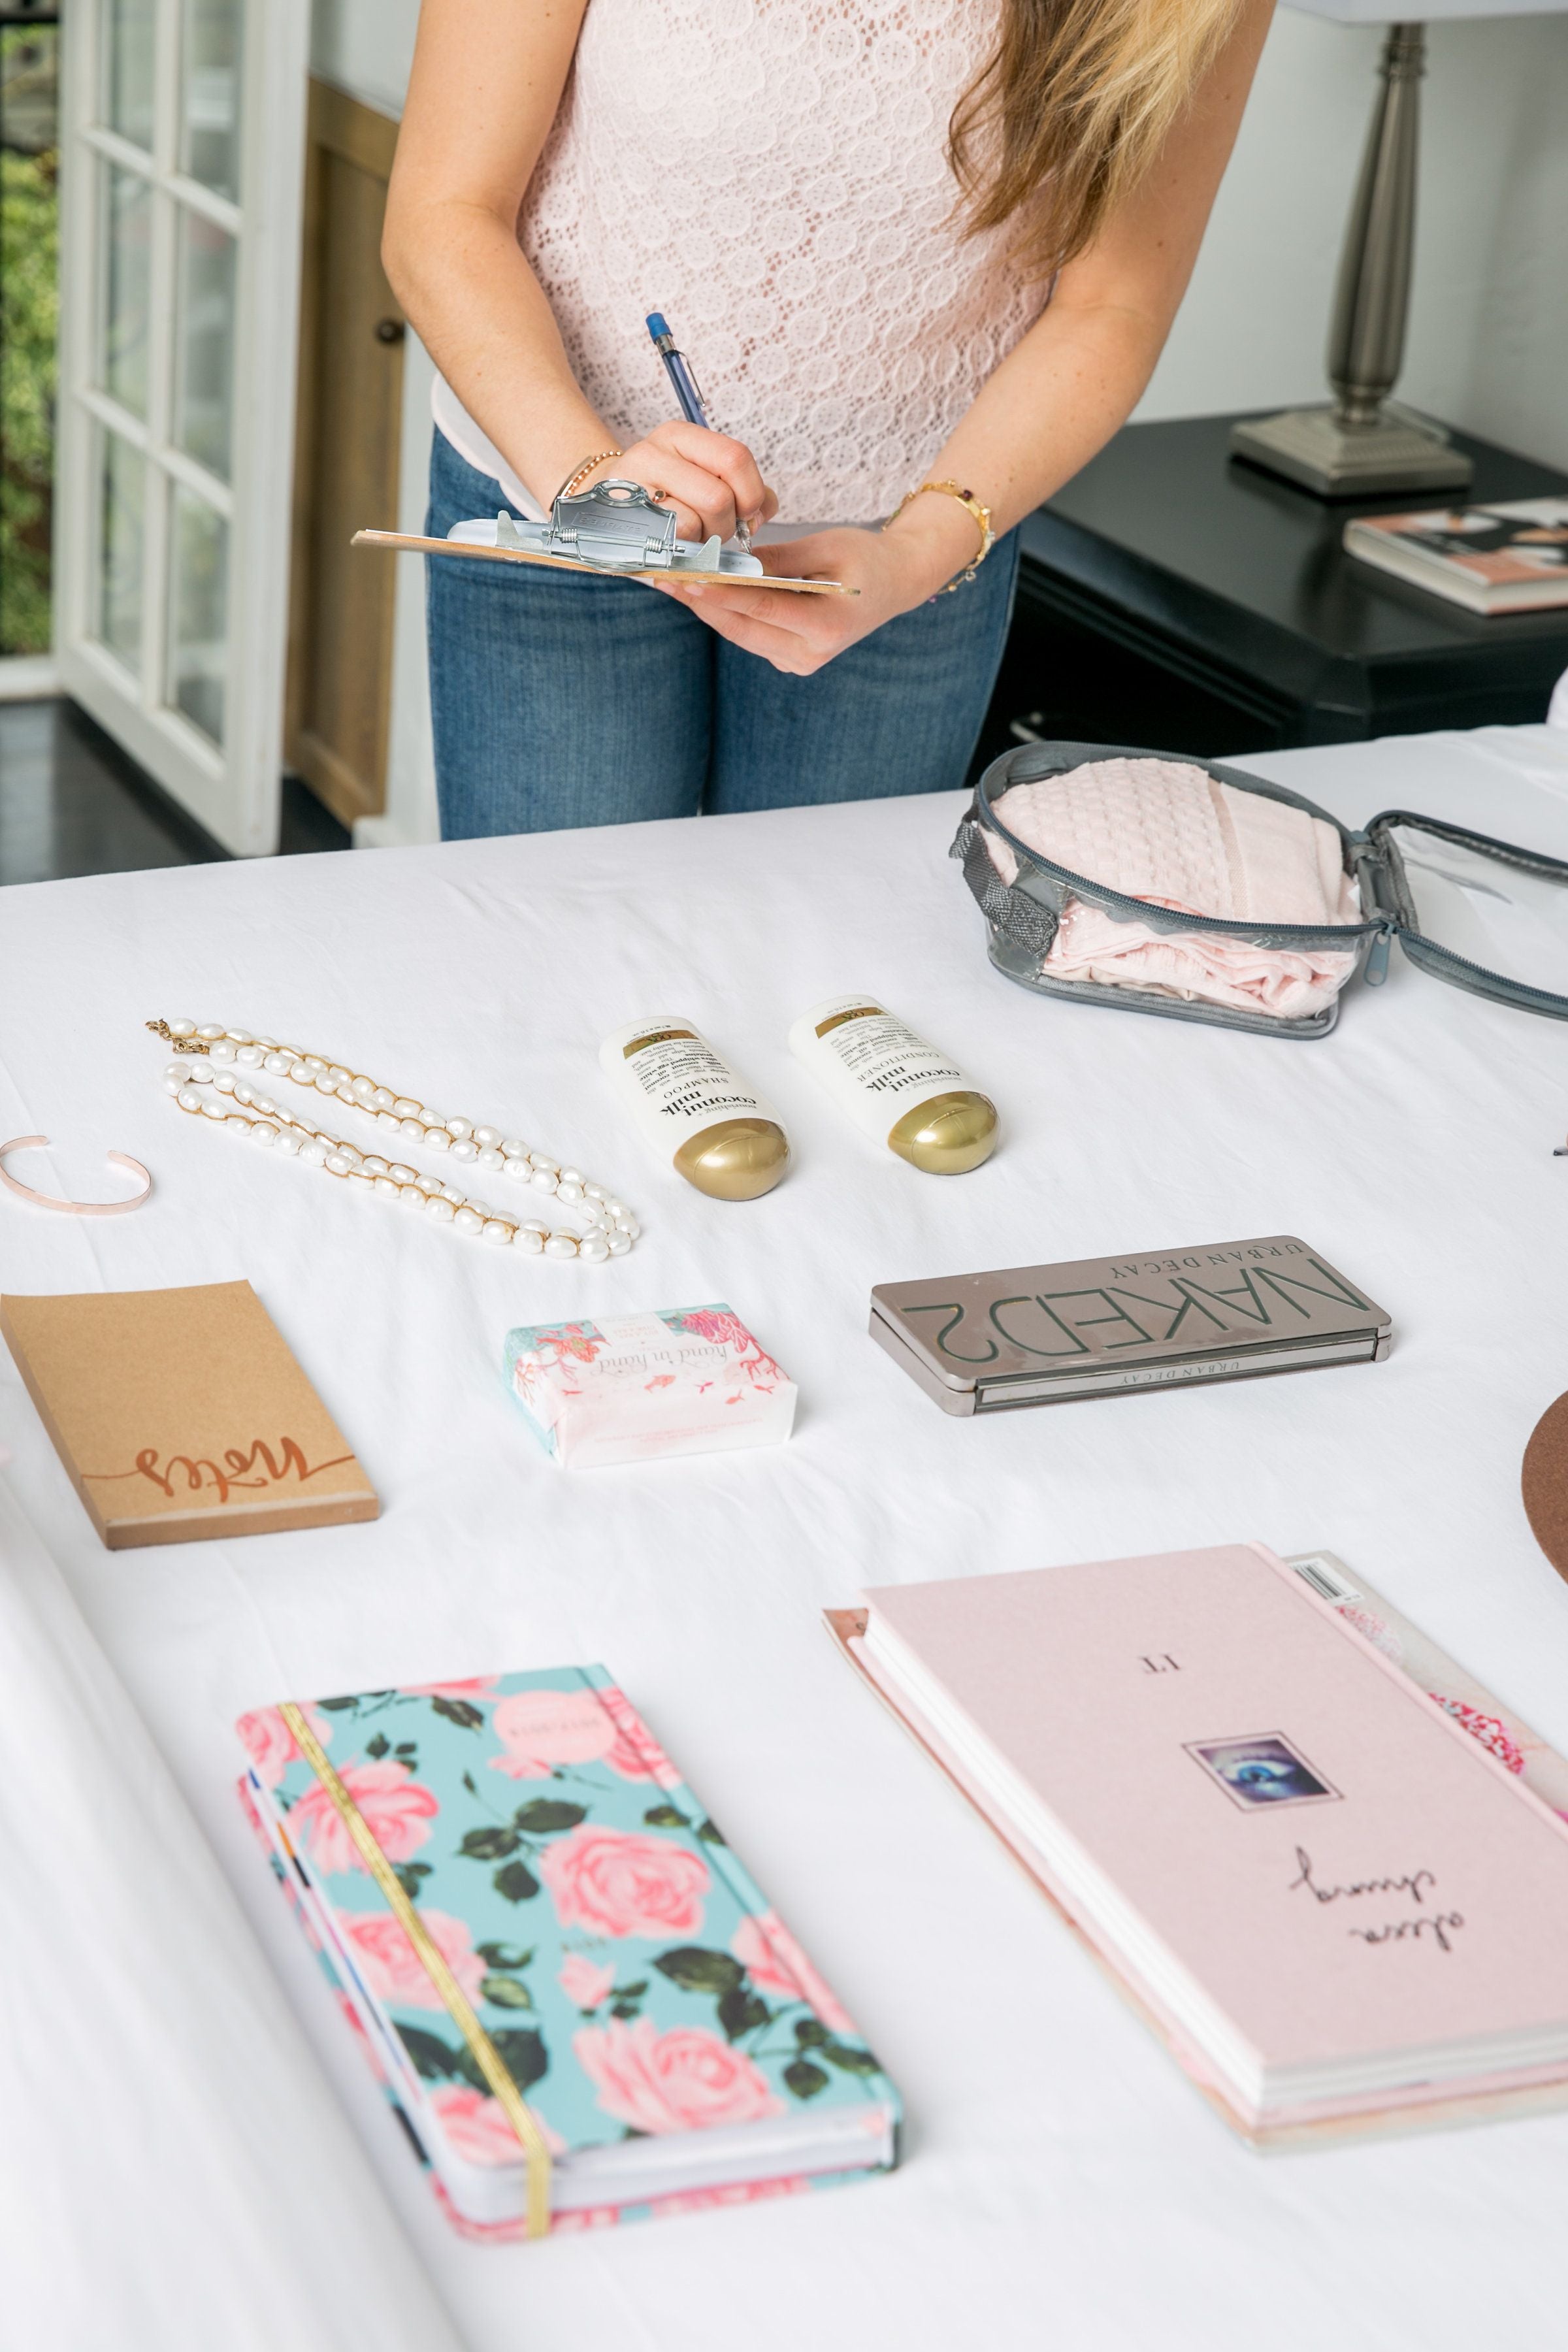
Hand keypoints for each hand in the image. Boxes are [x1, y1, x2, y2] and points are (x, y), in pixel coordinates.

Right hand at [585, 419, 776, 544]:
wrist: (605, 506)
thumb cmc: (667, 497)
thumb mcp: (705, 478)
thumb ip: (746, 490)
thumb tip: (764, 509)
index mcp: (682, 436)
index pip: (735, 458)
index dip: (752, 493)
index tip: (747, 512)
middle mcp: (656, 451)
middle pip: (719, 497)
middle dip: (726, 526)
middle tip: (714, 529)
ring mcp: (634, 484)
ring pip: (694, 522)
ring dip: (701, 540)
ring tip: (691, 535)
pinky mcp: (623, 517)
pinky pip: (668, 541)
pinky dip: (681, 550)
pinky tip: (674, 543)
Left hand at [648, 496, 986, 673]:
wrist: (896, 583)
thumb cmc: (866, 557)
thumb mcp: (827, 546)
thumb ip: (778, 558)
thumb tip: (729, 561)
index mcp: (828, 626)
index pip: (763, 608)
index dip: (722, 594)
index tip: (687, 577)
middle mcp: (811, 653)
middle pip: (743, 627)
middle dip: (701, 602)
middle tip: (663, 577)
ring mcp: (799, 662)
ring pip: (740, 634)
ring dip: (706, 609)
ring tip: (671, 583)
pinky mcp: (790, 659)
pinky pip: (749, 635)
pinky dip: (724, 614)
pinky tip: (698, 593)